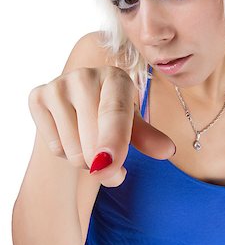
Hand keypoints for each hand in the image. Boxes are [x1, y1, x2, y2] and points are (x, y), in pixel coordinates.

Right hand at [28, 66, 175, 186]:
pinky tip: (69, 137)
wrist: (78, 107)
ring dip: (85, 162)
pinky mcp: (37, 97)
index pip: (115, 113)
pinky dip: (64, 153)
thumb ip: (148, 138)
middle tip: (111, 165)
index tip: (110, 169)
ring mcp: (58, 84)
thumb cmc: (112, 116)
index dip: (114, 141)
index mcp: (115, 77)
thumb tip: (168, 150)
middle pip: (92, 138)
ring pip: (72, 148)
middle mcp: (85, 75)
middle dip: (104, 165)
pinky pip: (54, 146)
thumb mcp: (133, 125)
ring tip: (90, 145)